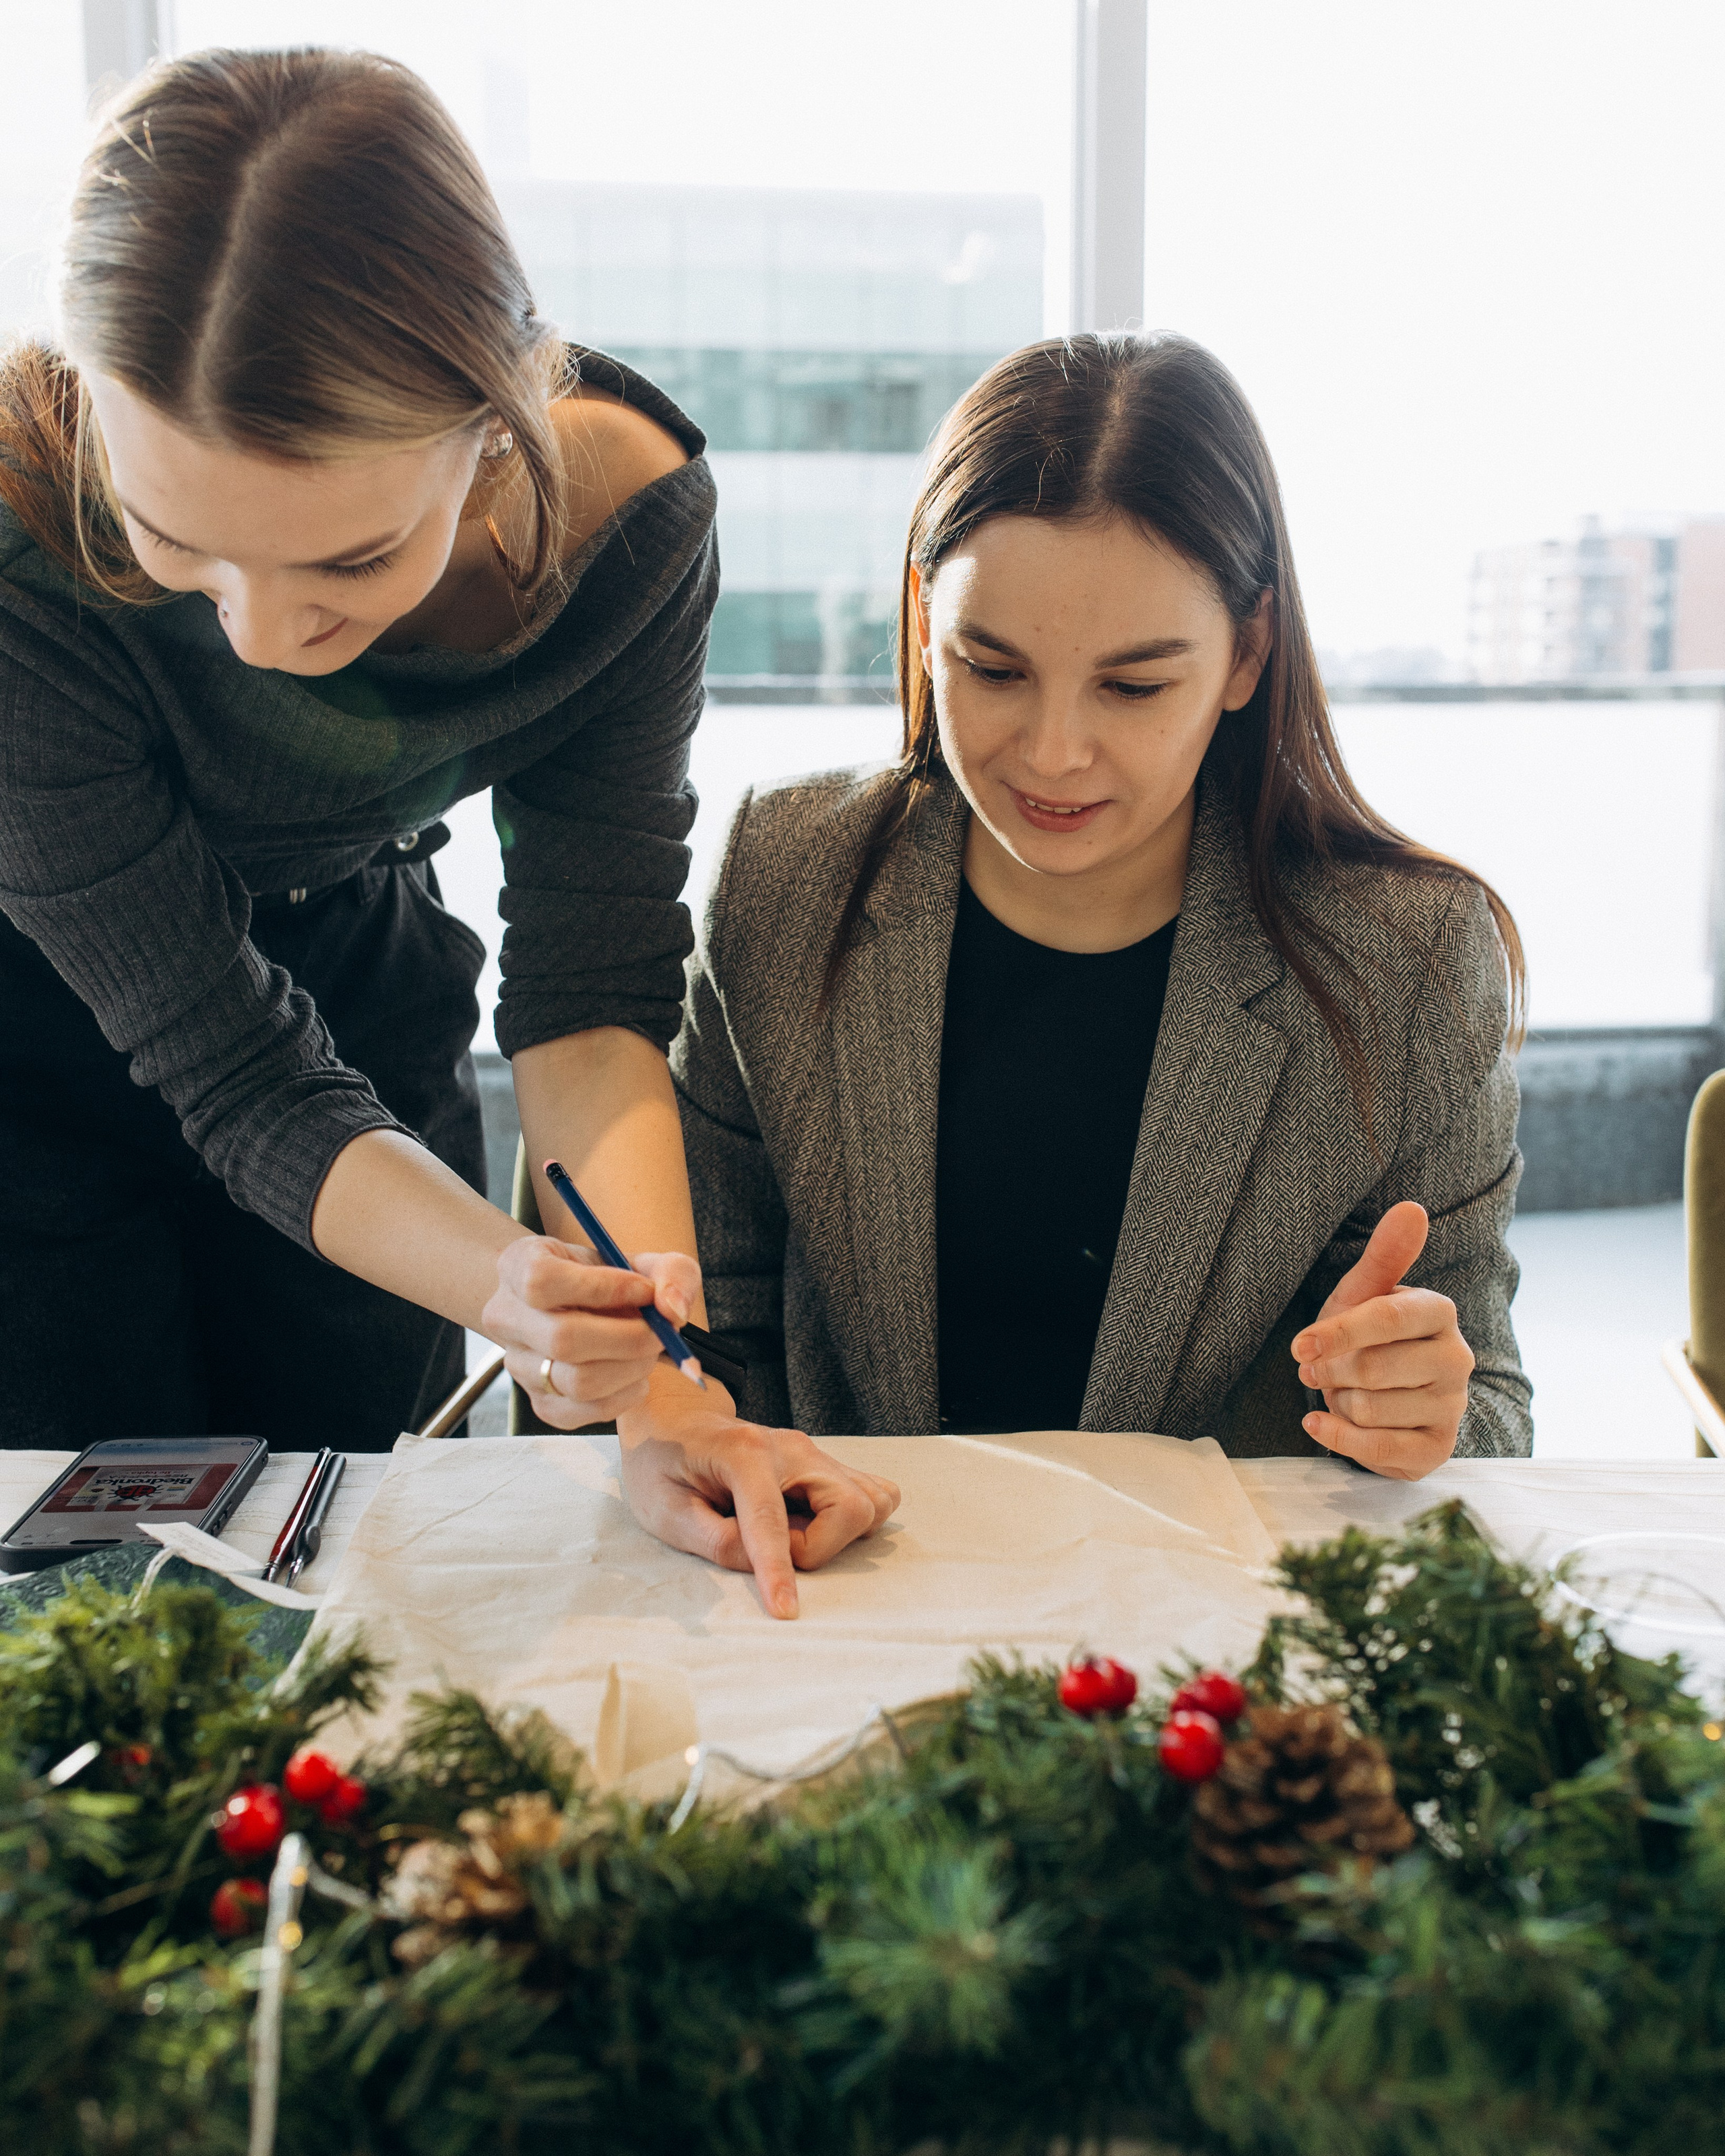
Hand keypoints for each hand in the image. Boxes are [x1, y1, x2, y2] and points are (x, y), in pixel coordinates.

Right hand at [483, 1236, 702, 1427]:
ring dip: (630, 1368)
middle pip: (562, 1340)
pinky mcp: (540, 1402)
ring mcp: (518, 1364)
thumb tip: (672, 1311)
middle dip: (628, 1338)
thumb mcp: (641, 1259)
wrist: (579, 1308)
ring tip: (649, 1350)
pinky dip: (625, 1395)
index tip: (646, 1291)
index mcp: (517, 1265)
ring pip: (575, 1381)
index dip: (603, 1288)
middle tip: (660, 1332)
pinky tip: (635, 1373)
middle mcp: (505, 1316)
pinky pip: (584, 1411)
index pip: (544, 1281)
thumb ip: (670, 1272)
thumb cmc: (609, 1278)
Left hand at [616, 1385, 900, 1618]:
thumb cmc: (662, 1465)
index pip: (771, 1520)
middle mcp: (791, 1447)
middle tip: (778, 1552)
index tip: (785, 1612)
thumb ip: (713, 1539)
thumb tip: (760, 1565)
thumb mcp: (664, 1509)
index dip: (778, 1571)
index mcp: (743, 1453)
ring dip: (840, 1535)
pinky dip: (851, 1521)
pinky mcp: (824, 1464)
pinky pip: (870, 1494)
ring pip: (871, 1500)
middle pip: (851, 1506)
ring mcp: (814, 1452)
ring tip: (794, 1537)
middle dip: (822, 1547)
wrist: (676, 1421)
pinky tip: (812, 1526)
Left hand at [1291, 1200, 1474, 1479]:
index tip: (1300, 1346)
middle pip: (1373, 1368)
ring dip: (1338, 1403)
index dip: (1338, 1332)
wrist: (1383, 1397)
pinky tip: (1319, 1423)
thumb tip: (1412, 1208)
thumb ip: (1386, 1256)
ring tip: (1342, 1393)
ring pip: (1371, 1409)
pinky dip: (1337, 1437)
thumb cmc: (1369, 1338)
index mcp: (1440, 1312)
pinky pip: (1378, 1450)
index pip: (1388, 1317)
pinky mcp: (1438, 1449)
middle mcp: (1457, 1359)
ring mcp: (1452, 1407)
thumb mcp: (1367, 1295)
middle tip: (1318, 1370)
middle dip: (1331, 1372)